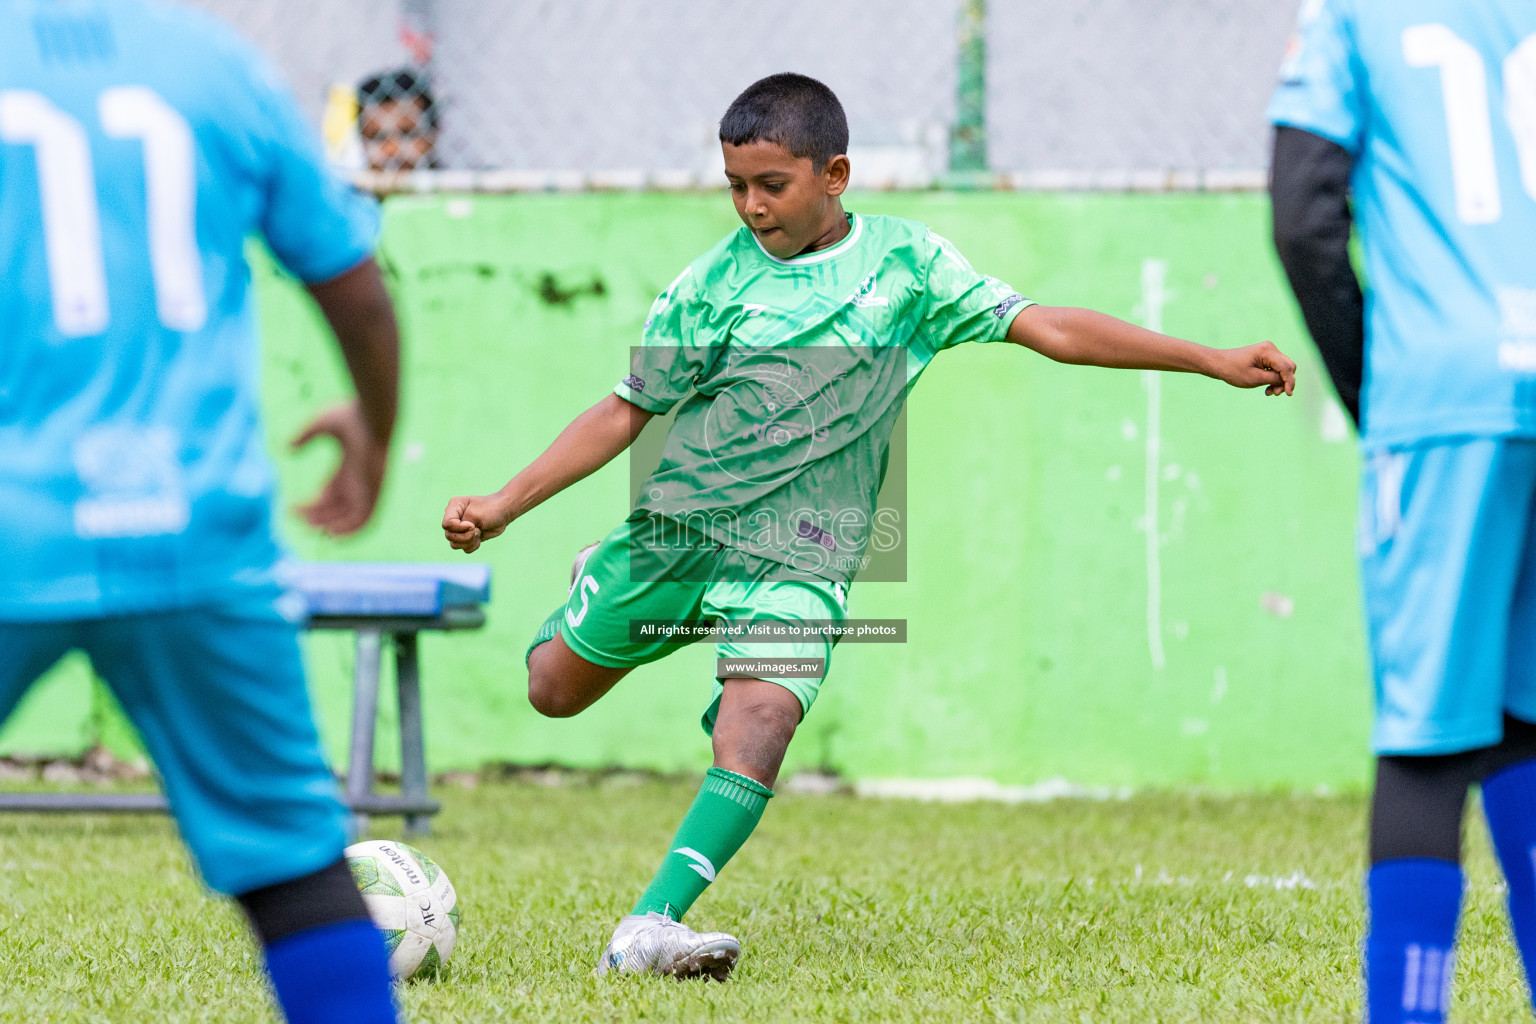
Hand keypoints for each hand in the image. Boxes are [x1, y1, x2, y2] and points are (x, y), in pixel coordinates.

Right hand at [291, 401, 387, 535]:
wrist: (374, 415)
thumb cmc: (351, 415)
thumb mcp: (321, 425)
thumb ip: (305, 436)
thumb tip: (286, 449)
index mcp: (350, 468)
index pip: (330, 496)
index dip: (311, 506)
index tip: (290, 507)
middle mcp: (360, 481)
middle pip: (336, 509)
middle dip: (315, 517)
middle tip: (293, 517)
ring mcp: (369, 487)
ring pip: (350, 517)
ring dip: (331, 527)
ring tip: (311, 530)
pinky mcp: (376, 492)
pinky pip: (366, 519)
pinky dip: (351, 531)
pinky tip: (332, 535)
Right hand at [442, 493, 513, 553]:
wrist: (504, 513)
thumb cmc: (491, 509)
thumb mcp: (475, 515)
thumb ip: (462, 527)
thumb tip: (456, 540)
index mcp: (453, 507)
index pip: (446, 524)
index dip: (459, 528)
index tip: (473, 524)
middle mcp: (453, 517)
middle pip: (449, 535)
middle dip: (466, 536)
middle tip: (477, 529)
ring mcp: (458, 528)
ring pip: (454, 544)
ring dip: (470, 541)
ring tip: (479, 532)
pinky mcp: (465, 537)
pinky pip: (464, 548)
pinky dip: (473, 545)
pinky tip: (480, 537)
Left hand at [1214, 341, 1296, 395]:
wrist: (1219, 364)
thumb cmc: (1233, 371)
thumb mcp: (1255, 378)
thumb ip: (1273, 379)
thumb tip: (1288, 382)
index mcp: (1267, 351)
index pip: (1286, 367)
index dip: (1289, 382)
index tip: (1288, 394)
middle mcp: (1270, 348)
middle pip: (1288, 366)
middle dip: (1284, 382)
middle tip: (1274, 394)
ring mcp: (1269, 351)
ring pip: (1284, 368)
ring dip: (1279, 381)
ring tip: (1269, 392)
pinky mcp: (1266, 356)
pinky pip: (1277, 367)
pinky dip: (1274, 378)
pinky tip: (1267, 388)